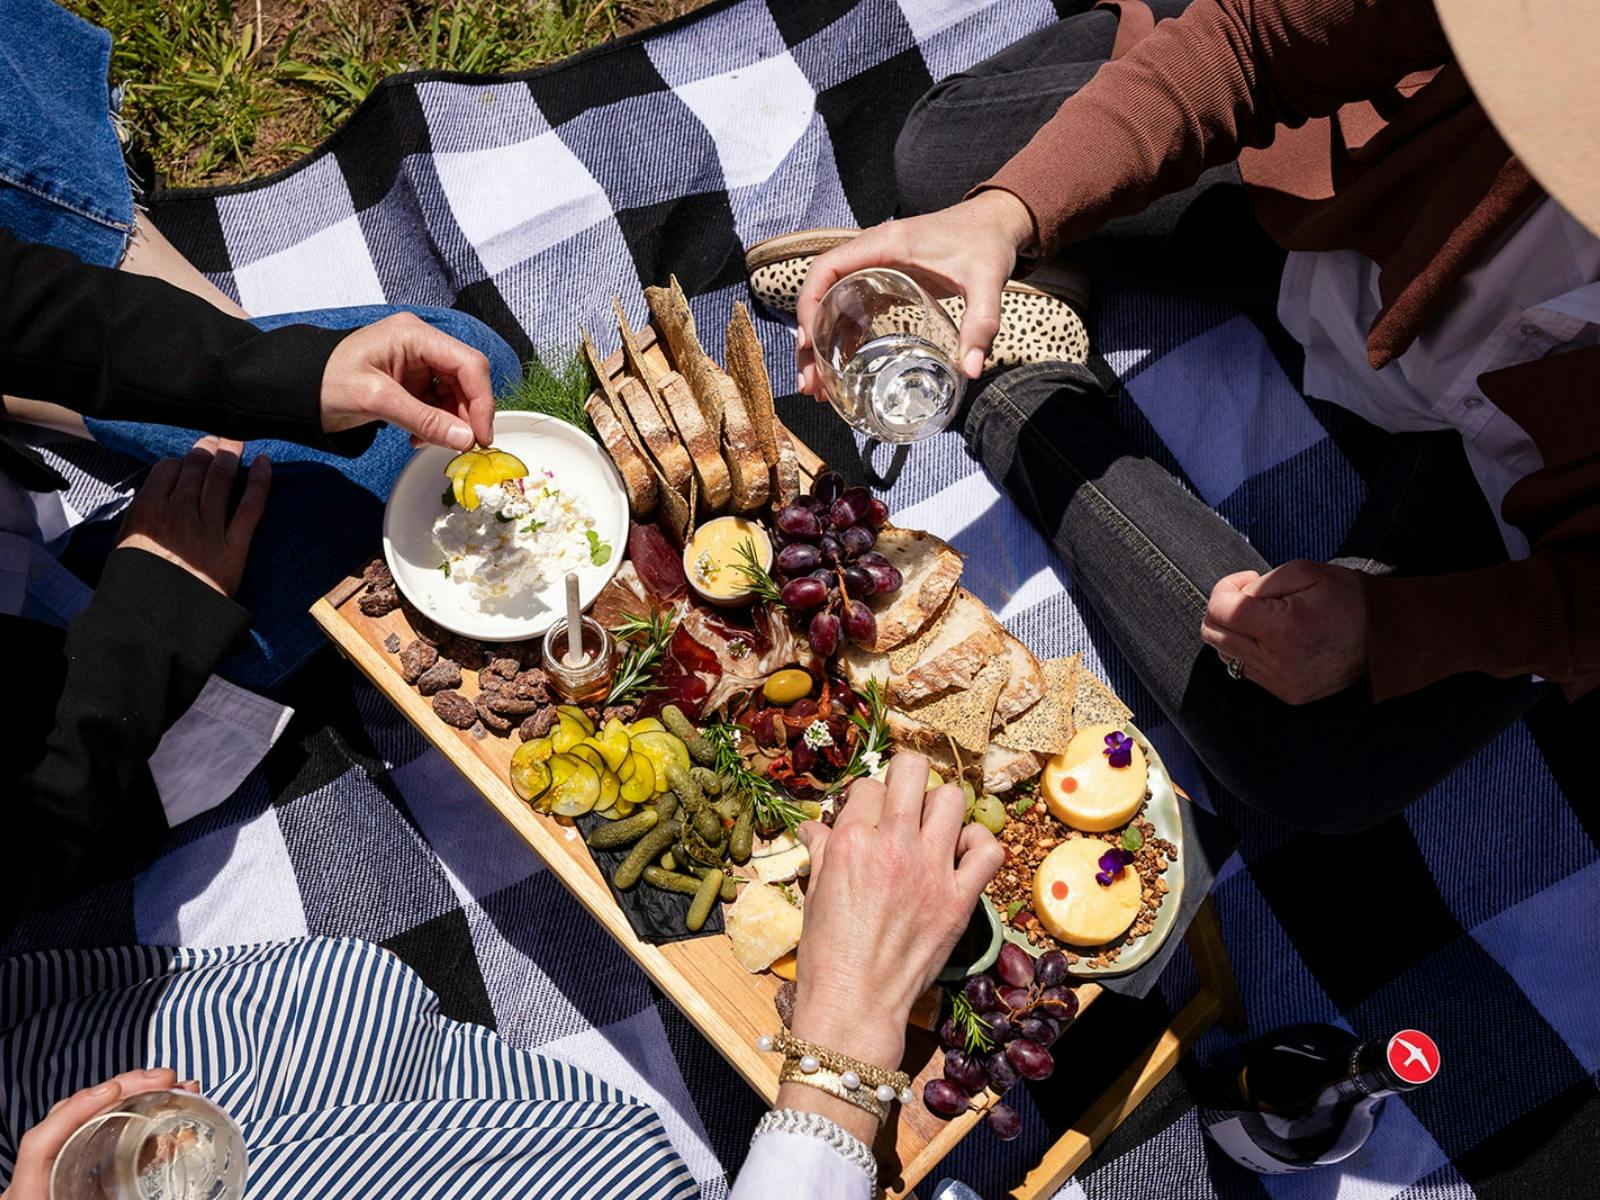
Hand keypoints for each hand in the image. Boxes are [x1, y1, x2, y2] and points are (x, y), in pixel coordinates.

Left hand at [2, 1069, 196, 1199]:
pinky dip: (131, 1127)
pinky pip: (99, 1144)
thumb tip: (182, 1183)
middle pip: (67, 1120)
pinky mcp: (75, 1185)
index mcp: (31, 1199)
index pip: (40, 1145)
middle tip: (166, 1079)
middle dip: (119, 1091)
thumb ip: (124, 1197)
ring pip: (86, 1126)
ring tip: (172, 1089)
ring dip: (130, 1101)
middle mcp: (38, 1184)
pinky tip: (162, 1124)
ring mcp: (56, 1180)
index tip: (117, 1090)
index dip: (76, 1112)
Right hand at [116, 436, 269, 596]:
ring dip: (230, 455)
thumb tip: (155, 497)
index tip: (187, 460)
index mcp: (147, 511)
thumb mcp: (125, 546)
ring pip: (221, 480)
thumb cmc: (138, 588)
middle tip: (215, 440)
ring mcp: (208, 529)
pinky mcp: (234, 547)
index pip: (167, 469)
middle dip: (207, 449)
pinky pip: (250, 506)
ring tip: (235, 442)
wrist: (156, 623)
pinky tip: (264, 463)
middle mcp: (178, 514)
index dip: (180, 461)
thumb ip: (140, 518)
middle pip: (196, 469)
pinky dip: (260, 481)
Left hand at [319, 312, 495, 449]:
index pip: (468, 364)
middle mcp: (422, 344)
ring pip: (457, 393)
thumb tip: (466, 439)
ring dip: (452, 421)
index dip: (482, 401)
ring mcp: (418, 363)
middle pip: (467, 378)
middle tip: (463, 445)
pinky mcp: (412, 381)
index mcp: (414, 335)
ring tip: (429, 441)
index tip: (481, 436)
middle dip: (468, 414)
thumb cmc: (325, 381)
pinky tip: (418, 437)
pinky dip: (437, 423)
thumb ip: (424, 419)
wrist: (295, 388)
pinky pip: (439, 403)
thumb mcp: (376, 400)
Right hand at [790, 752, 1005, 1070]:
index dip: (866, 798)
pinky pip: (988, 850)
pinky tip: (962, 855)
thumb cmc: (826, 953)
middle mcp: (893, 844)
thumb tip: (815, 828)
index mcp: (851, 841)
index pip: (867, 786)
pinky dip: (979, 845)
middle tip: (902, 802)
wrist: (855, 1003)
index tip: (867, 815)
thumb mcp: (815, 894)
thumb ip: (821, 851)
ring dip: (942, 806)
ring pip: (953, 797)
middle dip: (905, 777)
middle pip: (911, 770)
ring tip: (932, 827)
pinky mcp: (959, 898)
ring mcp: (931, 869)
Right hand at [795, 190, 1036, 393]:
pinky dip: (843, 341)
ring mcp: (876, 270)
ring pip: (833, 307)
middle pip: (822, 295)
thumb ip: (982, 322)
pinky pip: (853, 312)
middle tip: (810, 382)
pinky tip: (841, 369)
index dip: (809, 303)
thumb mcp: (987, 281)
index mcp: (885, 245)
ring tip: (818, 386)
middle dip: (810, 339)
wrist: (996, 224)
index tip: (808, 341)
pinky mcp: (885, 284)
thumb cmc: (987, 243)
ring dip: (822, 345)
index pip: (827, 268)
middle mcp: (872, 256)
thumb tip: (970, 370)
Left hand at [1201, 561, 1368, 703]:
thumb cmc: (1347, 597)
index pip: (1219, 610)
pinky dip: (1251, 651)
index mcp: (1280, 630)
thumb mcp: (1303, 572)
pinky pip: (1247, 670)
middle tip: (1252, 595)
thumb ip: (1258, 584)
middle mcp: (1276, 663)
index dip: (1225, 588)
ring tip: (1266, 617)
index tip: (1248, 580)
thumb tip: (1233, 600)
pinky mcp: (1287, 694)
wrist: (1389, 636)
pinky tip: (1277, 638)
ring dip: (1235, 631)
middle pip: (1212, 634)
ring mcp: (1281, 683)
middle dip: (1224, 608)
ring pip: (1225, 654)